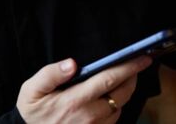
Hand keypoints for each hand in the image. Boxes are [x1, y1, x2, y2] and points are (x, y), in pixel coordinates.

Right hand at [16, 56, 152, 123]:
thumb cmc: (32, 112)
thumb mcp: (32, 90)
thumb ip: (51, 74)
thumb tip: (71, 64)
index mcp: (74, 101)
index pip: (109, 80)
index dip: (129, 67)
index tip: (143, 58)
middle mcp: (89, 117)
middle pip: (121, 94)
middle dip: (132, 78)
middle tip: (135, 65)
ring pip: (119, 108)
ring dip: (123, 94)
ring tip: (119, 80)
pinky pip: (112, 121)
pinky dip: (114, 107)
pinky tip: (107, 99)